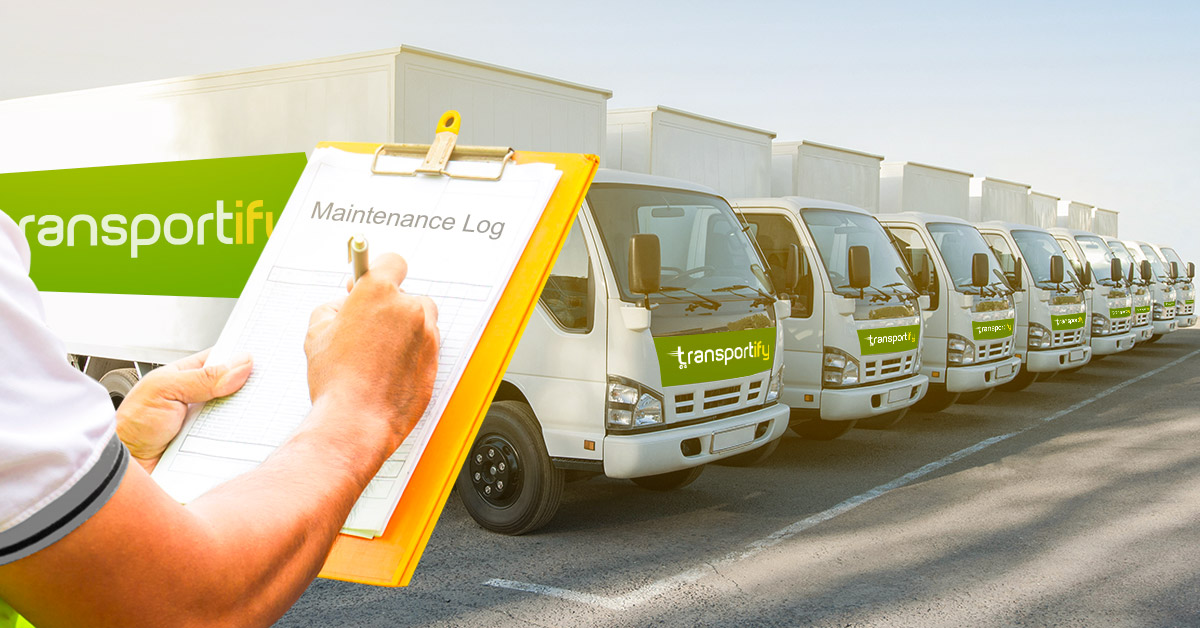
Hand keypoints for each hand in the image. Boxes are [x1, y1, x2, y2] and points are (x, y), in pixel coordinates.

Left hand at [115, 349, 253, 471]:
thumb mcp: (164, 389)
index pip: (224, 359)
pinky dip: (245, 441)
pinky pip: (237, 443)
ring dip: (250, 416)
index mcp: (187, 376)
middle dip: (253, 388)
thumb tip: (240, 364)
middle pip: (238, 389)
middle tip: (267, 387)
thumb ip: (202, 378)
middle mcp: (200, 400)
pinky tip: (250, 437)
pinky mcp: (213, 449)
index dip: (244, 356)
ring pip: (241, 417)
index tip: (266, 356)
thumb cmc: (130, 426)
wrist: (122, 469)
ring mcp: (208, 425)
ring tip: (260, 413)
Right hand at [304, 253, 438, 451]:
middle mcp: (408, 309)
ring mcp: (426, 335)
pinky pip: (424, 347)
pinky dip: (411, 353)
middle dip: (390, 307)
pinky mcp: (434, 360)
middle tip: (367, 325)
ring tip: (376, 354)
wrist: (356, 420)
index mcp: (379, 293)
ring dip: (403, 330)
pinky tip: (388, 370)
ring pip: (419, 322)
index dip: (380, 271)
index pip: (391, 262)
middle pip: (407, 295)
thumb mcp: (316, 332)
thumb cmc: (337, 380)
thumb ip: (333, 307)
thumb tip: (344, 305)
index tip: (371, 280)